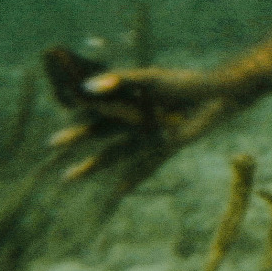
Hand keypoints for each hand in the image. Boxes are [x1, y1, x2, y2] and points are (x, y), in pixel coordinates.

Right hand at [42, 47, 239, 184]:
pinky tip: (117, 191)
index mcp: (130, 97)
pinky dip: (132, 179)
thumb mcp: (151, 79)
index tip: (61, 111)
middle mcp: (136, 117)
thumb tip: (89, 87)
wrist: (219, 95)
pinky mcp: (164, 148)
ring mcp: (149, 134)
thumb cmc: (186, 82)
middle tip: (52, 144)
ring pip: (116, 153)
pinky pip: (146, 166)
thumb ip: (121, 79)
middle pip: (101, 130)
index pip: (98, 105)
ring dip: (94, 164)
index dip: (79, 109)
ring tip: (69, 176)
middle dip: (78, 136)